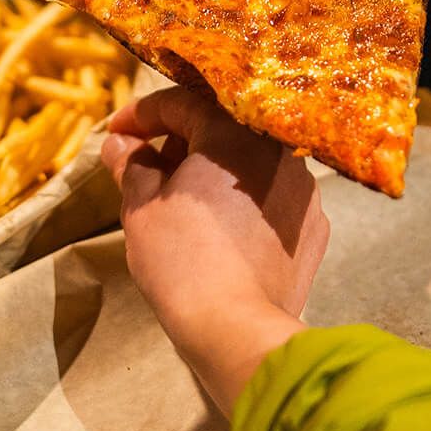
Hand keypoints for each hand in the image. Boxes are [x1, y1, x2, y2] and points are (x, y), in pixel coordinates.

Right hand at [102, 84, 328, 415]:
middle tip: (143, 165)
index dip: (141, 115)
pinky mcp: (314, 227)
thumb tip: (120, 144)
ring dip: (213, 171)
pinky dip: (242, 202)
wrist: (236, 327)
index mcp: (233, 132)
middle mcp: (278, 150)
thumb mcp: (141, 206)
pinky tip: (219, 227)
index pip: (180, 103)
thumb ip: (131, 164)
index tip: (116, 133)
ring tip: (180, 199)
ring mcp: (304, 189)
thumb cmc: (182, 260)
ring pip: (249, 164)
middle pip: (220, 128)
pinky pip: (272, 198)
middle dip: (178, 141)